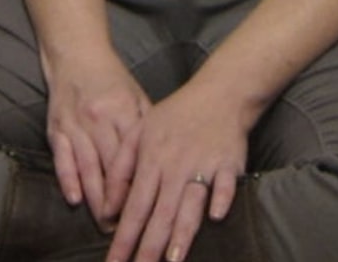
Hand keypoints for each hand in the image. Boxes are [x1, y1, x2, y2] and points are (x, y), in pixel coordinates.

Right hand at [42, 45, 149, 228]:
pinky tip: (74, 199)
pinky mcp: (56, 128)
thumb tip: (163, 155)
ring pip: (87, 167)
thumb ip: (147, 124)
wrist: (76, 54)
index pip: (134, 155)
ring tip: (104, 221)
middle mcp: (99, 119)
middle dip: (119, 198)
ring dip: (96, 197)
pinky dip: (67, 179)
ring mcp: (75, 125)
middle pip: (111, 166)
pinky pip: (62, 158)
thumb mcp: (136, 94)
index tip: (148, 205)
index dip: (140, 182)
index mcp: (123, 111)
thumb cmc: (112, 78)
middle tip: (126, 224)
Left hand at [110, 80, 249, 261]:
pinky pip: (226, 184)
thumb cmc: (176, 115)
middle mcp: (175, 166)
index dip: (124, 237)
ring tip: (173, 260)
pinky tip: (216, 217)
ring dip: (182, 232)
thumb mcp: (139, 132)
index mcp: (151, 161)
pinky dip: (222, 198)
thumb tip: (107, 209)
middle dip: (149, 248)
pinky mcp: (230, 163)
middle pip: (160, 213)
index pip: (134, 207)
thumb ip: (120, 169)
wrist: (219, 93)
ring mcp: (204, 165)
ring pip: (190, 203)